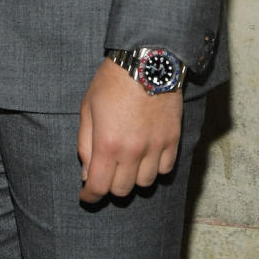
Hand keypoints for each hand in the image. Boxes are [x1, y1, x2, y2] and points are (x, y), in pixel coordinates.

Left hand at [77, 58, 182, 202]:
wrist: (146, 62)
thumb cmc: (112, 82)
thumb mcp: (88, 108)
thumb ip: (85, 143)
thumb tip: (87, 173)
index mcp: (108, 144)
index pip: (99, 186)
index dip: (90, 196)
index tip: (87, 196)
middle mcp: (133, 151)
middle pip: (122, 189)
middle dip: (109, 185)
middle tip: (106, 172)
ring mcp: (155, 147)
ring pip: (145, 183)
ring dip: (133, 177)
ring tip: (127, 162)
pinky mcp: (172, 140)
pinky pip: (165, 170)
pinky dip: (155, 168)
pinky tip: (147, 156)